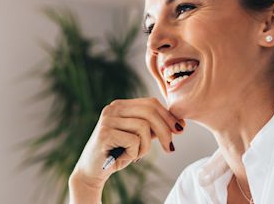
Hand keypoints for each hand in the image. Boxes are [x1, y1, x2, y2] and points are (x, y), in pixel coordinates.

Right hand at [68, 98, 184, 202]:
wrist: (93, 171)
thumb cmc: (117, 154)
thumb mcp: (138, 138)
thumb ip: (153, 128)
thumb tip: (178, 123)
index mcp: (120, 105)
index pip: (151, 103)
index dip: (168, 116)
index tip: (180, 130)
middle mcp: (112, 108)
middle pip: (150, 112)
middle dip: (165, 131)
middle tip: (170, 148)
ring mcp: (107, 120)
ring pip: (144, 127)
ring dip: (146, 147)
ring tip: (136, 155)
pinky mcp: (105, 133)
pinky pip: (134, 141)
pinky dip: (135, 153)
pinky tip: (125, 157)